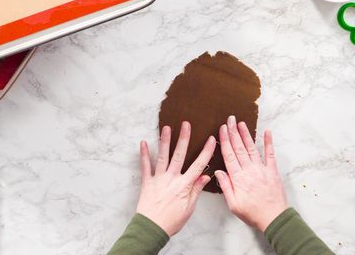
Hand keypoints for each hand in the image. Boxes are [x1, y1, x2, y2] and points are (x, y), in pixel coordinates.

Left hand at [136, 121, 215, 235]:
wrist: (152, 228)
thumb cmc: (172, 221)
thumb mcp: (189, 208)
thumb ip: (196, 190)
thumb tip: (205, 177)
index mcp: (184, 185)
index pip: (198, 165)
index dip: (206, 151)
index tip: (211, 139)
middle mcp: (172, 178)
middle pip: (179, 155)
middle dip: (184, 138)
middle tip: (186, 124)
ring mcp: (159, 179)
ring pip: (163, 157)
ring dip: (165, 141)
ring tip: (166, 128)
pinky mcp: (147, 182)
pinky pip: (145, 166)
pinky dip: (144, 154)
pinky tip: (143, 143)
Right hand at [214, 116, 287, 231]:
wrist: (273, 218)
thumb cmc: (252, 213)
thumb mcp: (233, 204)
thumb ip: (225, 186)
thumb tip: (218, 171)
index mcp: (238, 178)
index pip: (229, 155)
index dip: (225, 141)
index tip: (222, 129)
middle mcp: (249, 170)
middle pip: (239, 148)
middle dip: (234, 132)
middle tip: (230, 119)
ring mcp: (261, 169)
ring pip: (252, 148)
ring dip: (246, 134)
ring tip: (241, 123)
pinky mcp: (272, 171)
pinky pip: (270, 154)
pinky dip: (269, 142)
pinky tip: (267, 132)